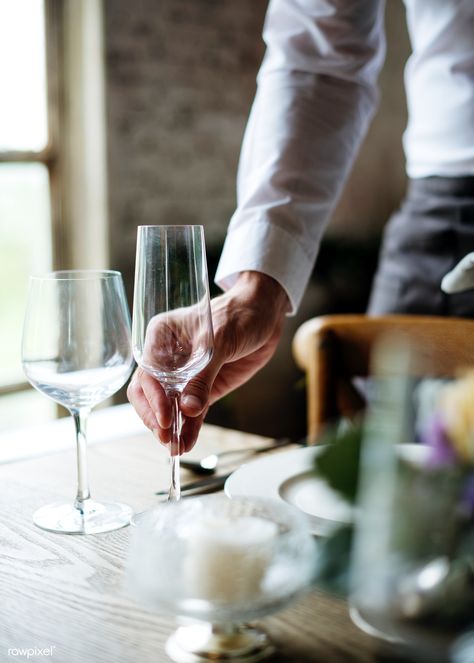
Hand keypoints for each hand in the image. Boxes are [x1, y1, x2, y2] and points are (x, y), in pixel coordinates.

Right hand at [127, 271, 288, 451]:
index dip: (152, 398)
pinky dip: (189, 428)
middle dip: (156, 417)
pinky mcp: (203, 389)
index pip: (147, 374)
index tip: (165, 418)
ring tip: (176, 448)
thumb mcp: (220, 340)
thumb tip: (188, 409)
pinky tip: (187, 443)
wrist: (264, 314)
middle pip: (149, 394)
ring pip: (168, 407)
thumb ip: (203, 375)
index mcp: (160, 338)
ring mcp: (184, 376)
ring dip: (171, 429)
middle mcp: (167, 360)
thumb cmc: (238, 314)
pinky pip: (191, 412)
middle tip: (167, 437)